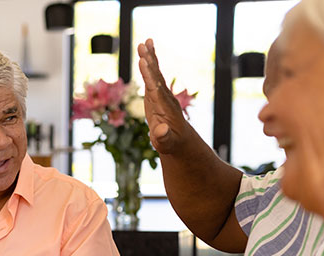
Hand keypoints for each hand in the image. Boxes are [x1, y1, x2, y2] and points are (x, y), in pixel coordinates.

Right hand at [137, 38, 188, 153]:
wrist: (180, 141)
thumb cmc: (171, 144)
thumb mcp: (167, 143)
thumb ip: (163, 137)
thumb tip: (162, 130)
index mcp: (164, 107)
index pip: (155, 88)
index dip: (149, 75)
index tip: (143, 61)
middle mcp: (164, 97)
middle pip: (156, 76)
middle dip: (149, 61)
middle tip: (143, 45)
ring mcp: (161, 95)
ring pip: (155, 73)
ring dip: (150, 57)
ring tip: (145, 42)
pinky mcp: (157, 95)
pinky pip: (153, 77)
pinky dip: (149, 65)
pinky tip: (145, 55)